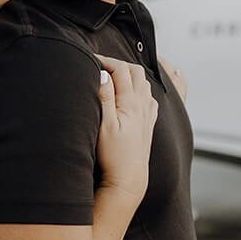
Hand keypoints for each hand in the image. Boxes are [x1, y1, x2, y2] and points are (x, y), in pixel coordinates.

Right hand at [95, 57, 157, 202]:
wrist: (128, 179)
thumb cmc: (114, 155)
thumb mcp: (104, 125)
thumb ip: (104, 97)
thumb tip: (103, 74)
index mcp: (131, 103)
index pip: (120, 69)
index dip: (105, 60)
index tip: (91, 60)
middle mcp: (142, 105)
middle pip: (135, 72)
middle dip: (118, 64)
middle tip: (101, 66)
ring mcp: (147, 114)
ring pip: (144, 83)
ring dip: (129, 75)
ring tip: (113, 77)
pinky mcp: (148, 124)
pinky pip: (149, 97)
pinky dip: (140, 89)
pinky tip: (132, 95)